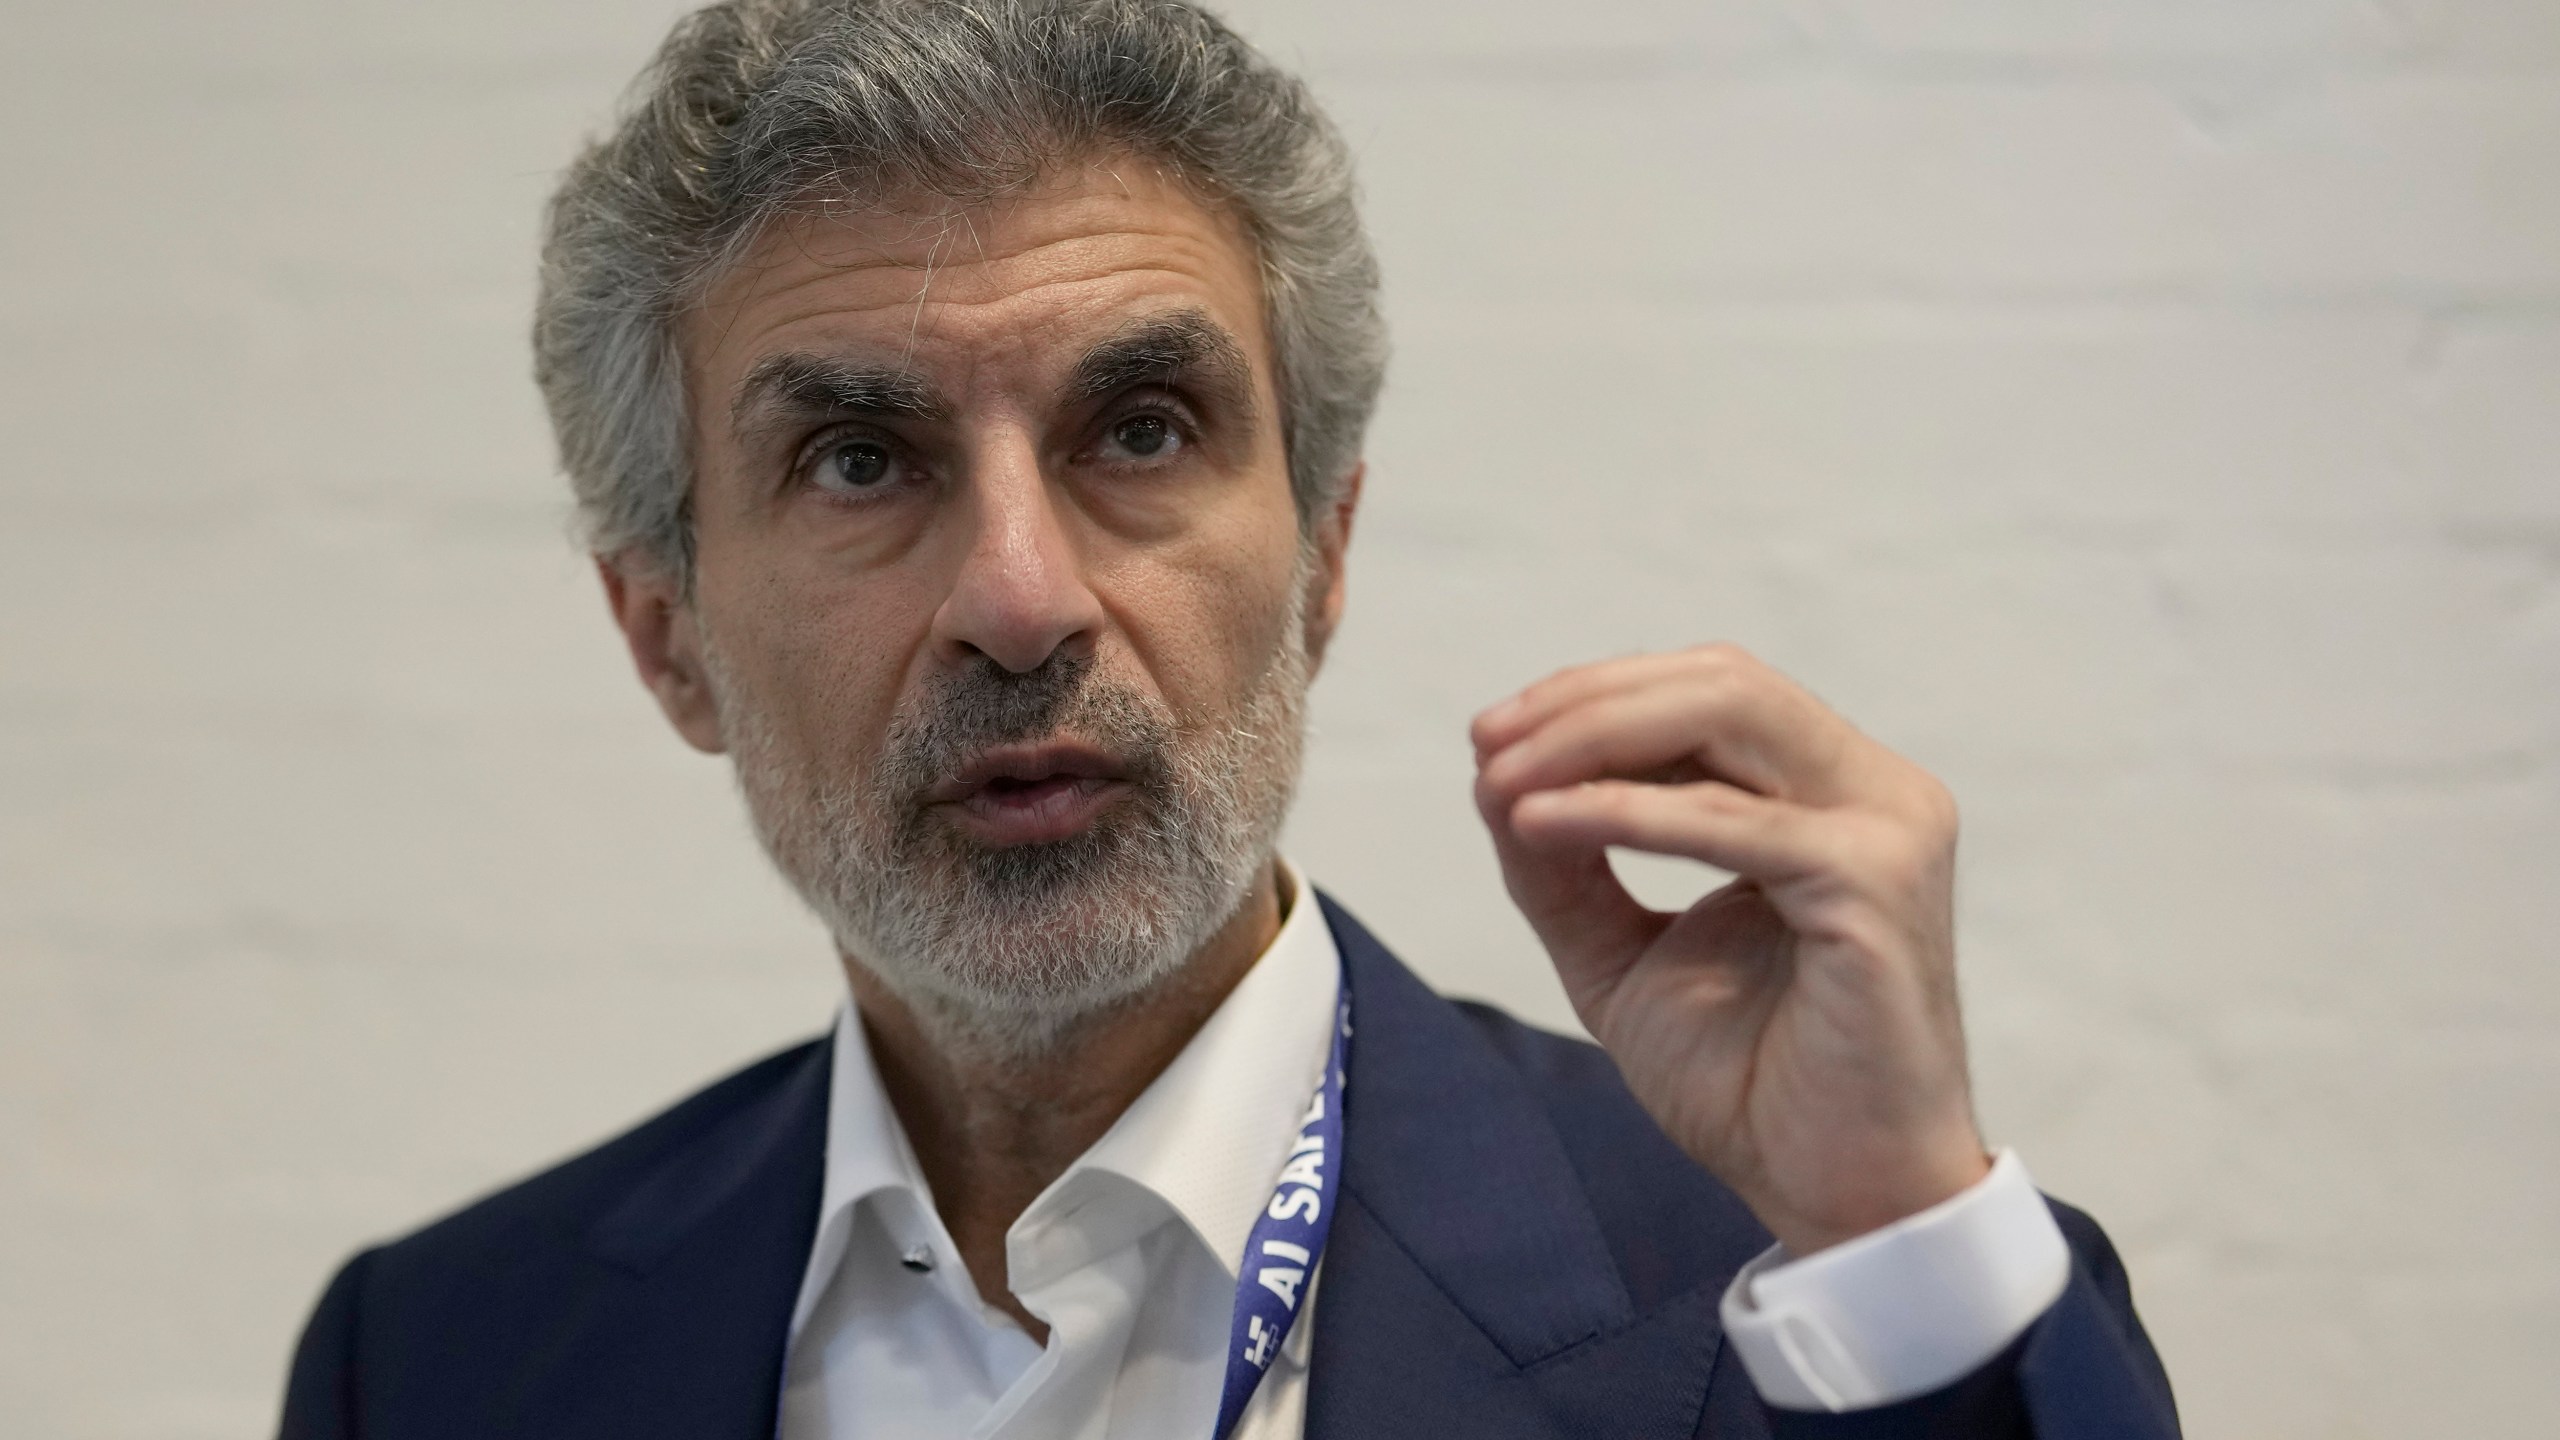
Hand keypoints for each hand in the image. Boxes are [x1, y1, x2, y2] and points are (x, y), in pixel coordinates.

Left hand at [1472, 645, 1989, 1254]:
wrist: (1833, 1197)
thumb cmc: (1749, 1082)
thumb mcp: (1622, 954)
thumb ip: (1567, 867)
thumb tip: (1491, 776)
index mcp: (1831, 796)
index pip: (1708, 693)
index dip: (1592, 696)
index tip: (1489, 737)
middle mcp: (1875, 792)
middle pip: (1720, 683)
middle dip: (1585, 701)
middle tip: (1486, 744)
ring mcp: (1888, 830)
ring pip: (1730, 716)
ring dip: (1594, 737)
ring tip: (1501, 780)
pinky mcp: (1876, 885)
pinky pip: (1731, 820)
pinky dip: (1626, 813)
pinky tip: (1543, 824)